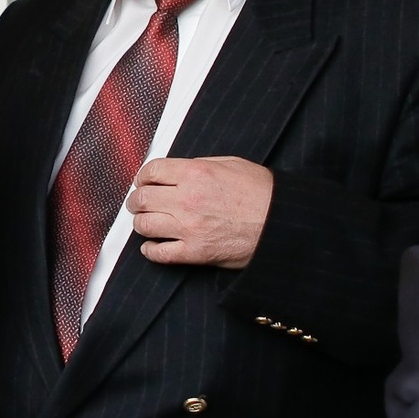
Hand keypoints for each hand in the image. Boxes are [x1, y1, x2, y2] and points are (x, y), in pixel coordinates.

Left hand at [129, 156, 272, 266]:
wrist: (282, 222)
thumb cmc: (262, 193)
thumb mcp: (230, 164)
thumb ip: (198, 166)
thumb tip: (175, 172)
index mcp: (195, 174)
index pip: (151, 172)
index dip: (143, 177)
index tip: (143, 181)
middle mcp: (187, 200)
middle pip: (142, 199)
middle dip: (136, 200)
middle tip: (138, 203)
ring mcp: (189, 228)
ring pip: (145, 226)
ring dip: (141, 223)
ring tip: (146, 222)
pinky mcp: (195, 252)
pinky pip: (159, 254)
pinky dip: (150, 250)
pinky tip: (152, 246)